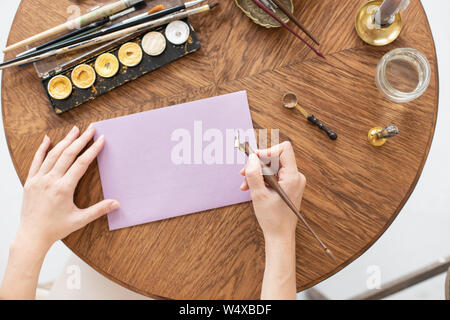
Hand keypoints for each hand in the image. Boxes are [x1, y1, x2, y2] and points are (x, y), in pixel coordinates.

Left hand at [15, 125, 119, 251]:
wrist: (32, 236)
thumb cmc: (56, 229)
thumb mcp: (80, 220)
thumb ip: (99, 210)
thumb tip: (116, 203)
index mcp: (63, 189)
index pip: (81, 164)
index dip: (92, 150)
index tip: (100, 140)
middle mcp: (50, 181)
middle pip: (68, 154)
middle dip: (81, 140)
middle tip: (90, 129)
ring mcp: (38, 180)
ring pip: (53, 155)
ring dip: (65, 141)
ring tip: (75, 130)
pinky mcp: (30, 182)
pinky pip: (36, 161)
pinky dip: (42, 149)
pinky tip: (47, 139)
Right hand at [240, 142, 305, 240]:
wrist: (280, 235)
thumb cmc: (273, 219)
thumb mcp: (258, 195)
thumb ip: (254, 174)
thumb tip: (252, 157)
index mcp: (292, 177)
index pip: (284, 149)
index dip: (267, 150)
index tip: (254, 159)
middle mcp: (296, 176)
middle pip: (276, 157)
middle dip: (258, 164)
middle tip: (244, 173)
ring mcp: (293, 181)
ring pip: (272, 166)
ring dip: (258, 173)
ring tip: (246, 184)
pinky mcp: (289, 185)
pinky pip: (274, 175)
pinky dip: (262, 179)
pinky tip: (252, 187)